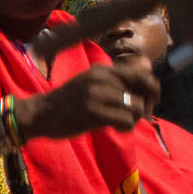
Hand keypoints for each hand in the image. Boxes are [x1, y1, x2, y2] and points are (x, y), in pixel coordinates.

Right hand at [13, 62, 155, 141]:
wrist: (40, 114)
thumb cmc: (69, 102)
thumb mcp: (93, 84)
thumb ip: (119, 78)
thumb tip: (149, 65)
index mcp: (103, 70)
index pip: (142, 74)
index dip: (152, 89)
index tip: (147, 101)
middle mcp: (101, 78)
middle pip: (143, 90)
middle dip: (145, 105)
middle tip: (135, 115)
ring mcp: (96, 94)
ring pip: (136, 106)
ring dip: (133, 118)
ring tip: (120, 123)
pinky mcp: (92, 111)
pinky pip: (126, 120)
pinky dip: (126, 127)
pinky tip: (115, 129)